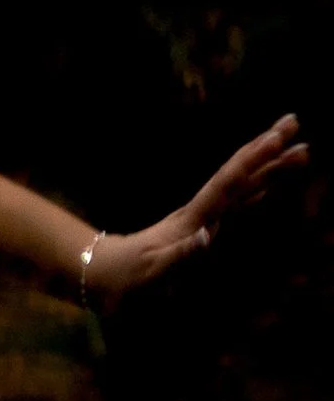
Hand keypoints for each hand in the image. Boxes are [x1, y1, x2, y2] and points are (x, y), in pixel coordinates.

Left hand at [92, 115, 307, 300]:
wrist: (105, 274)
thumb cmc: (128, 278)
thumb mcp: (152, 272)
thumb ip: (180, 256)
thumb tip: (207, 236)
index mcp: (193, 219)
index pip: (227, 183)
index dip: (253, 161)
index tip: (277, 136)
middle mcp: (200, 213)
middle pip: (238, 175)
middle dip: (267, 150)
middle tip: (295, 121)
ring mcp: (200, 219)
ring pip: (240, 186)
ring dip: (267, 166)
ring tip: (295, 147)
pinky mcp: (199, 229)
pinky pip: (234, 205)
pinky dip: (253, 191)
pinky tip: (265, 186)